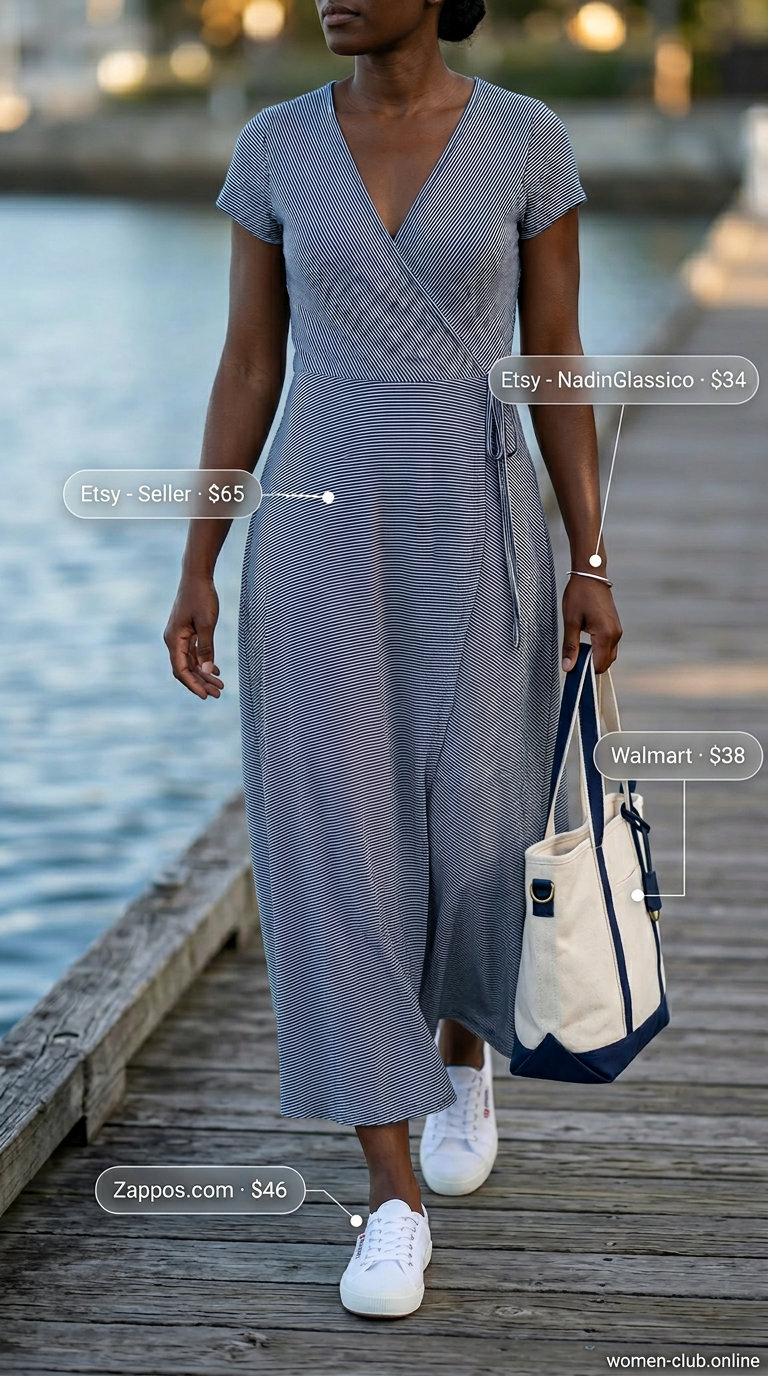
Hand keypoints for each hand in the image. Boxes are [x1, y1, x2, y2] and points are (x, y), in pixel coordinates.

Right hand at [164, 574, 224, 698]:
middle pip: (185, 669)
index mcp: (174, 639)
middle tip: (218, 694)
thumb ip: (206, 648)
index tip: (205, 696)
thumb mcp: (207, 624)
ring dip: (204, 674)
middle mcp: (173, 640)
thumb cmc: (202, 597)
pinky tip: (215, 670)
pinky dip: (203, 663)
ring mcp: (179, 637)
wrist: (197, 576)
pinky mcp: (186, 632)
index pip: (181, 670)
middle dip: (201, 682)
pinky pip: (193, 653)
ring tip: (220, 685)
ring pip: (190, 662)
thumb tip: (206, 671)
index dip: (193, 684)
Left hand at [562, 575, 621, 673]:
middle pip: (605, 663)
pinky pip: (608, 645)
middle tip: (573, 657)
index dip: (585, 670)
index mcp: (606, 635)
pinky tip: (585, 641)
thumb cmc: (579, 595)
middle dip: (590, 665)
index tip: (572, 668)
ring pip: (608, 655)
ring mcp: (617, 630)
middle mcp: (616, 635)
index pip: (599, 665)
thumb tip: (568, 667)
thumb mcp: (571, 622)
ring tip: (578, 648)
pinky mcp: (615, 626)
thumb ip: (570, 646)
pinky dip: (598, 649)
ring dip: (594, 657)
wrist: (590, 575)